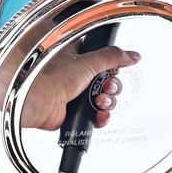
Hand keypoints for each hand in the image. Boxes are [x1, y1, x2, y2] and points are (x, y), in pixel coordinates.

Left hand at [20, 46, 138, 129]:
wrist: (39, 100)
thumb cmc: (52, 77)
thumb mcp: (89, 61)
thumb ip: (112, 57)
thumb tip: (132, 55)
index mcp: (79, 58)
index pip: (104, 60)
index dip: (112, 66)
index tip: (114, 69)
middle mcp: (78, 75)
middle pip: (108, 81)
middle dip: (111, 87)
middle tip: (106, 87)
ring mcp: (77, 94)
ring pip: (104, 99)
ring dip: (107, 102)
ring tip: (99, 102)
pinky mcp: (76, 111)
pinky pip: (96, 116)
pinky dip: (101, 117)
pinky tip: (99, 114)